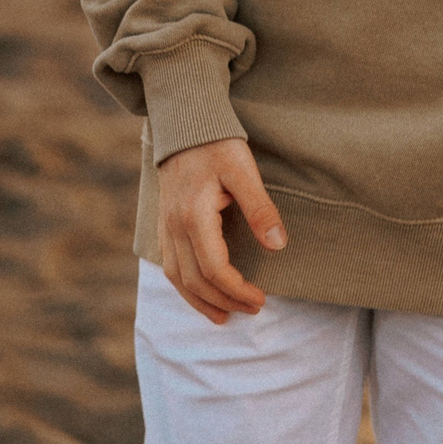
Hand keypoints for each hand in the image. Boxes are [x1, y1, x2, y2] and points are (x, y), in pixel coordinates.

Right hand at [155, 137, 286, 323]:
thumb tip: (278, 244)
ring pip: (177, 279)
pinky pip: (171, 267)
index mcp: (194, 217)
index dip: (237, 289)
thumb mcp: (244, 171)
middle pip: (195, 281)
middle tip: (253, 310)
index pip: (215, 268)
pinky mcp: (164, 226)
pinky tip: (201, 295)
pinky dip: (186, 288)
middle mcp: (174, 228)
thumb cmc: (217, 145)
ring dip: (201, 302)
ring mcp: (165, 229)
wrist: (184, 126)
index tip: (261, 299)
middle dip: (224, 301)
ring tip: (224, 317)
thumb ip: (260, 207)